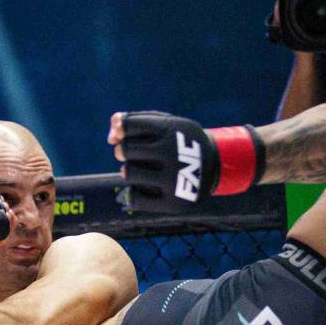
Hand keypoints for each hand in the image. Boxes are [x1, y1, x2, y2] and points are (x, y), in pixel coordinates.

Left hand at [109, 112, 260, 211]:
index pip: (128, 126)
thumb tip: (111, 136)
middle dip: (124, 150)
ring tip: (142, 170)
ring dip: (129, 171)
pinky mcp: (174, 204)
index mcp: (171, 130)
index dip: (121, 130)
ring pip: (128, 173)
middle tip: (135, 154)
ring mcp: (174, 180)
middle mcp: (172, 154)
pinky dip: (133, 193)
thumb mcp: (165, 123)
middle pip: (125, 150)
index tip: (125, 134)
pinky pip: (135, 199)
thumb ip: (135, 121)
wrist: (215, 166)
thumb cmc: (180, 141)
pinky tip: (144, 188)